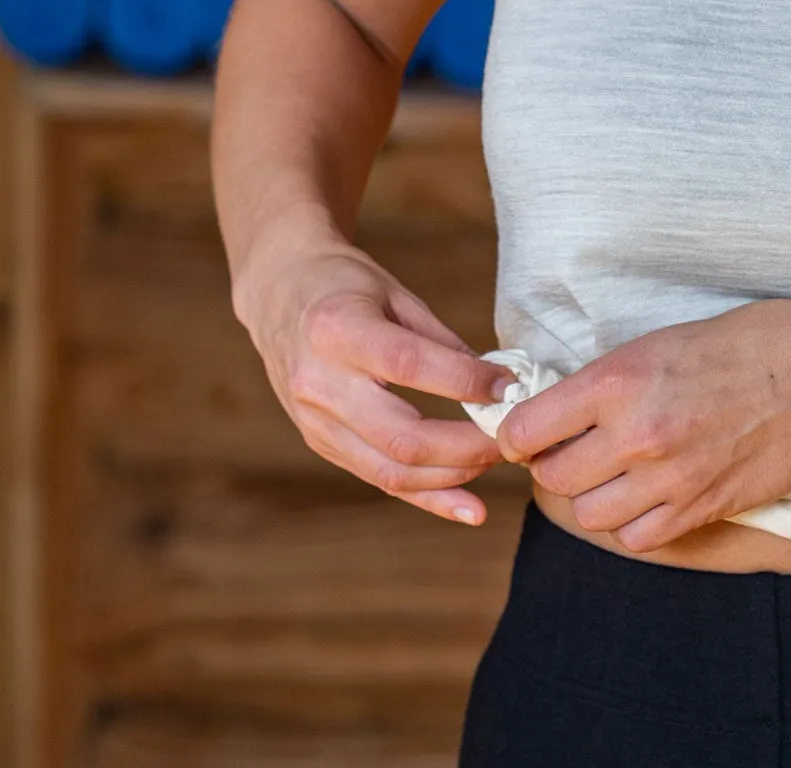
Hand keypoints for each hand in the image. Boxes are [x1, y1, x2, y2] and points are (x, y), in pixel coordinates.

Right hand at [233, 221, 504, 525]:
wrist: (279, 292)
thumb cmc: (344, 284)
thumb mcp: (395, 293)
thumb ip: (441, 341)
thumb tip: (495, 383)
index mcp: (338, 330)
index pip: (410, 366)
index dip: (465, 382)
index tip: (510, 385)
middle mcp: (320, 382)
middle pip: (402, 436)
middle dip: (467, 446)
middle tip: (511, 436)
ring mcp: (314, 420)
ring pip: (390, 469)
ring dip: (453, 475)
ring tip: (496, 459)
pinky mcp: (319, 441)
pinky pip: (377, 478)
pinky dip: (427, 495)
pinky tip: (467, 507)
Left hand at [495, 299, 790, 552]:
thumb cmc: (744, 343)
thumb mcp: (661, 340)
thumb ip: (607, 380)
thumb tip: (554, 409)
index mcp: (619, 378)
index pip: (526, 428)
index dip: (518, 433)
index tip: (526, 431)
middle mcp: (637, 431)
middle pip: (554, 476)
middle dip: (556, 464)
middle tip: (576, 447)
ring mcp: (669, 476)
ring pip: (590, 513)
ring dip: (595, 496)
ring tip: (616, 471)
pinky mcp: (700, 508)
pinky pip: (637, 537)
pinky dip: (634, 522)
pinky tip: (650, 493)